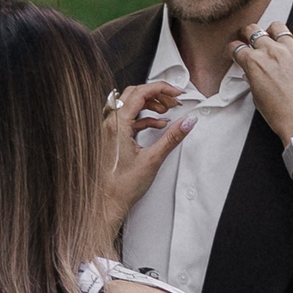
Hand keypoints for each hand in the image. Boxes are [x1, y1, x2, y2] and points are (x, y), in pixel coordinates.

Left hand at [101, 82, 190, 245]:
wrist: (105, 204)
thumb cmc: (121, 186)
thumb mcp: (153, 160)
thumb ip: (172, 138)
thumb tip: (187, 122)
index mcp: (117, 124)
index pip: (141, 92)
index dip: (162, 88)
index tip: (178, 93)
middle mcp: (109, 123)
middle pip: (134, 94)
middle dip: (157, 94)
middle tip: (174, 101)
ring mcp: (108, 130)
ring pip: (130, 105)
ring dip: (150, 105)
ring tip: (168, 113)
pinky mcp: (110, 138)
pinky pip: (128, 119)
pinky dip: (144, 118)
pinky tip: (157, 126)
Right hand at [232, 21, 292, 144]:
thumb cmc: (283, 116)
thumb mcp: (258, 98)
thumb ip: (253, 80)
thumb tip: (251, 74)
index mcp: (254, 63)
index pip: (236, 47)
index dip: (231, 49)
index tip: (233, 50)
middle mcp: (271, 52)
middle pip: (253, 30)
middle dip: (246, 33)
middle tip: (247, 37)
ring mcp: (291, 50)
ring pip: (277, 28)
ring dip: (270, 32)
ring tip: (270, 38)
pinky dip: (292, 40)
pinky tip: (291, 47)